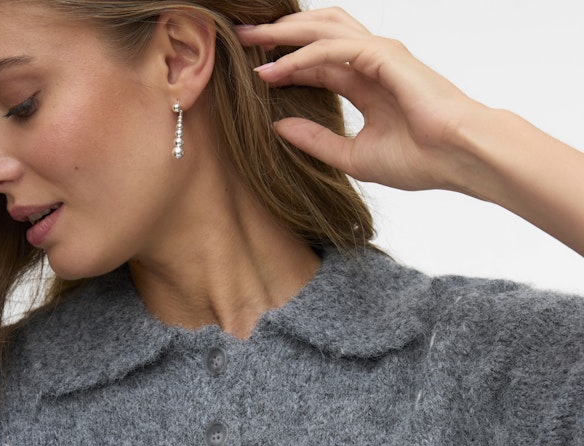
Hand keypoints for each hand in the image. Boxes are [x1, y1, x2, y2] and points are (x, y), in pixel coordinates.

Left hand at [235, 7, 488, 195]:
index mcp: (366, 83)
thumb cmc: (420, 160)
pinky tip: (277, 69)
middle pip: (316, 33)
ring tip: (253, 40)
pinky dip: (303, 56)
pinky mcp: (384, 56)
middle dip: (278, 34)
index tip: (252, 72)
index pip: (317, 62)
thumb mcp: (352, 156)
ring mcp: (379, 55)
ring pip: (323, 29)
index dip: (284, 63)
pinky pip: (333, 49)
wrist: (458, 157)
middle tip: (242, 38)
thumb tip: (278, 130)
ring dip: (285, 33)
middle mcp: (371, 62)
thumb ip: (316, 141)